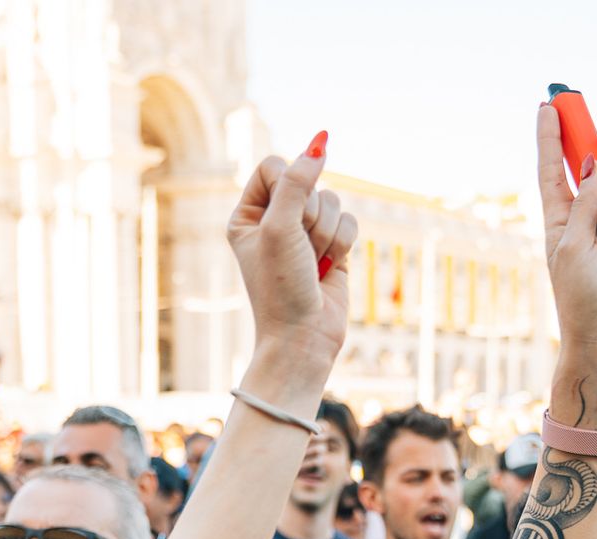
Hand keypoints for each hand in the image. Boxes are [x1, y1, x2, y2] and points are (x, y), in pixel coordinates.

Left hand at [227, 133, 356, 368]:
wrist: (303, 337)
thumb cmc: (281, 286)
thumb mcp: (281, 227)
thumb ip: (297, 181)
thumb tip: (320, 142)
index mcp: (247, 214)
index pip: (274, 166)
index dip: (288, 185)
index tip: (285, 218)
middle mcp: (274, 221)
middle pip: (307, 181)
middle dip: (309, 215)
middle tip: (298, 249)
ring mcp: (304, 233)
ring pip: (331, 200)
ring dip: (326, 233)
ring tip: (312, 263)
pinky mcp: (332, 246)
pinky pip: (348, 220)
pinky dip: (342, 244)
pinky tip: (328, 269)